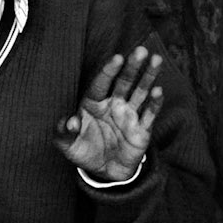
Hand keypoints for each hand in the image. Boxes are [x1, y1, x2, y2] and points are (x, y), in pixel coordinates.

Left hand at [55, 47, 162, 183]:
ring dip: (149, 76)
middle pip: (124, 82)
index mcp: (94, 103)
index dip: (109, 71)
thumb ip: (64, 132)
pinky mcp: (141, 129)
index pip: (102, 83)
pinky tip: (158, 91)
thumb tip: (70, 121)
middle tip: (141, 50)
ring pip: (140, 92)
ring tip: (156, 60)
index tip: (117, 58)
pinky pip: (149, 114)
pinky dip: (154, 103)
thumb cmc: (84, 151)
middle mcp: (113, 104)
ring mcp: (129, 115)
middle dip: (132, 66)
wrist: (104, 172)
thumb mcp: (68, 145)